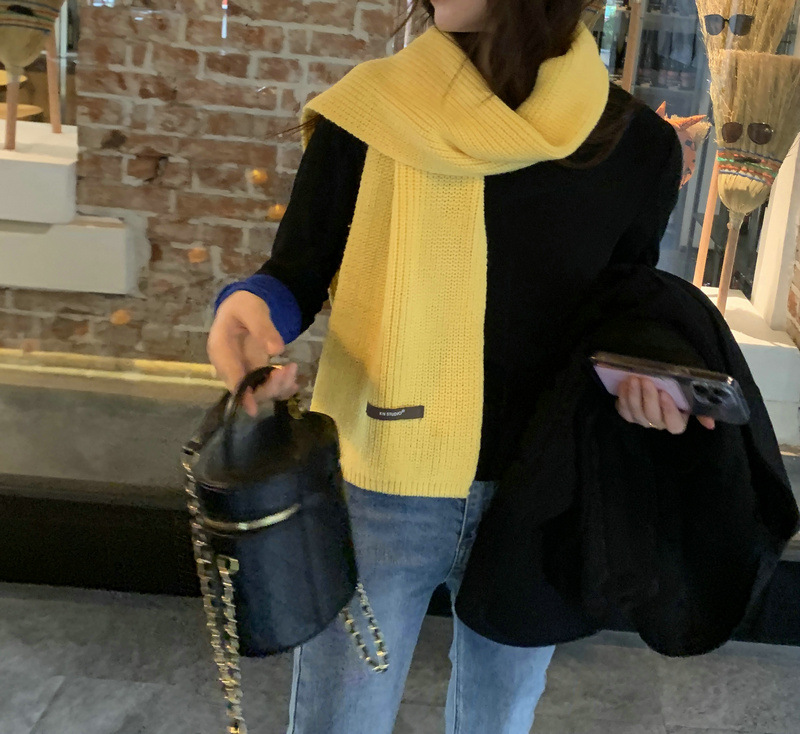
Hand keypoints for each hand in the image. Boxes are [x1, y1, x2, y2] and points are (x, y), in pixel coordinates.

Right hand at [207, 290, 299, 416]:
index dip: (242, 395)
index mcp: (220, 350)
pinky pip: (267, 386)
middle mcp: (229, 366)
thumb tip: (276, 350)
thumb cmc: (243, 306)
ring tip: (293, 368)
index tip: (254, 408)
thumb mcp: (251, 309)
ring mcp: (242, 371)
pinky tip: (294, 382)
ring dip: (279, 386)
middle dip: (270, 386)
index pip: (230, 378)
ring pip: (259, 390)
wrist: (244, 307)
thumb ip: (262, 328)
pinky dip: (282, 387)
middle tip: (290, 369)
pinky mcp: (254, 373)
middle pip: (246, 389)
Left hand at [616, 376, 715, 433]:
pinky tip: (624, 385)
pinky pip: (624, 411)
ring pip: (637, 414)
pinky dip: (623, 398)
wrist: (654, 380)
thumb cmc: (675, 386)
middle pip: (653, 417)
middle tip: (645, 380)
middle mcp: (659, 424)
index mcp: (677, 420)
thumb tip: (711, 424)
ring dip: (633, 396)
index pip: (675, 425)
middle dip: (648, 398)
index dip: (669, 411)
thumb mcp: (690, 392)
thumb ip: (702, 407)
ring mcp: (643, 420)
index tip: (665, 394)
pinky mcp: (629, 414)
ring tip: (633, 379)